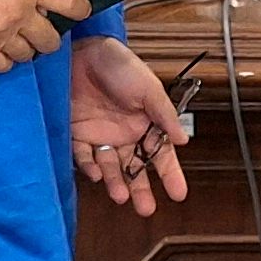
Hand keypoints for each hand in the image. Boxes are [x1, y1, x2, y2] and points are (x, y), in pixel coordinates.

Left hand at [67, 36, 191, 215]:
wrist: (81, 50)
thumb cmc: (119, 64)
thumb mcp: (147, 88)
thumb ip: (164, 114)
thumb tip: (184, 141)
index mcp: (145, 122)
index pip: (161, 154)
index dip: (170, 174)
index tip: (179, 195)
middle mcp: (124, 133)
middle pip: (134, 167)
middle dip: (140, 189)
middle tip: (145, 209)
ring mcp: (100, 134)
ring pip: (110, 166)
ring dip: (115, 182)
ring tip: (120, 196)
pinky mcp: (77, 132)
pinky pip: (83, 156)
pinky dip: (89, 166)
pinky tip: (95, 173)